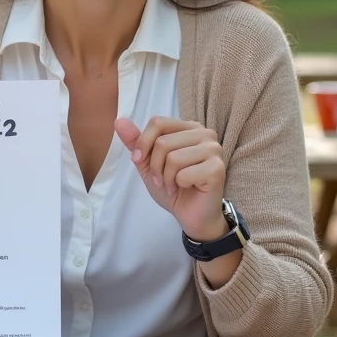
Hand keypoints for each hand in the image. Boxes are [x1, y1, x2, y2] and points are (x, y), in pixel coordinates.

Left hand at [113, 116, 227, 240]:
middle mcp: (205, 134)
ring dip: (166, 178)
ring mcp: (214, 150)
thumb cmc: (173, 186)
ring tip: (173, 185)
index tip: (139, 161)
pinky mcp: (217, 169)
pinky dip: (179, 185)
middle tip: (161, 180)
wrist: (191, 214)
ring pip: (173, 158)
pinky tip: (186, 188)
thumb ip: (136, 142)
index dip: (143, 143)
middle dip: (155, 167)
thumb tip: (119, 122)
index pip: (158, 122)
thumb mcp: (148, 163)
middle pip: (164, 142)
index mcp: (189, 127)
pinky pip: (185, 174)